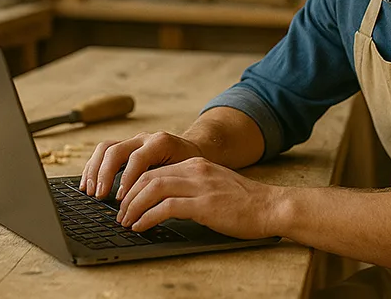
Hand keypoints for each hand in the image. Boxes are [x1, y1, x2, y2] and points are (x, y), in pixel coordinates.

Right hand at [80, 131, 202, 200]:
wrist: (194, 150)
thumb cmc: (191, 166)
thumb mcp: (186, 174)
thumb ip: (169, 185)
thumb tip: (154, 208)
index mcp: (160, 143)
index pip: (137, 159)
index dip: (127, 179)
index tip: (121, 199)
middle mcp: (144, 139)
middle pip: (116, 150)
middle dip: (104, 174)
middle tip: (99, 196)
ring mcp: (133, 141)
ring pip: (105, 148)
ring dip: (94, 170)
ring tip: (89, 191)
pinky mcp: (125, 147)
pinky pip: (103, 152)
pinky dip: (93, 167)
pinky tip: (88, 184)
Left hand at [116, 156, 279, 239]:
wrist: (271, 206)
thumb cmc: (245, 202)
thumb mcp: (215, 184)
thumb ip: (193, 185)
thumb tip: (166, 200)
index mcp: (196, 164)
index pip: (155, 170)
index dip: (134, 186)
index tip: (125, 202)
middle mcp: (195, 170)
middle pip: (148, 177)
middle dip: (128, 197)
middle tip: (120, 214)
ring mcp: (200, 186)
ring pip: (153, 189)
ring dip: (134, 207)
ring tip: (126, 222)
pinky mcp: (204, 205)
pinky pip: (166, 208)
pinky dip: (148, 217)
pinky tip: (141, 226)